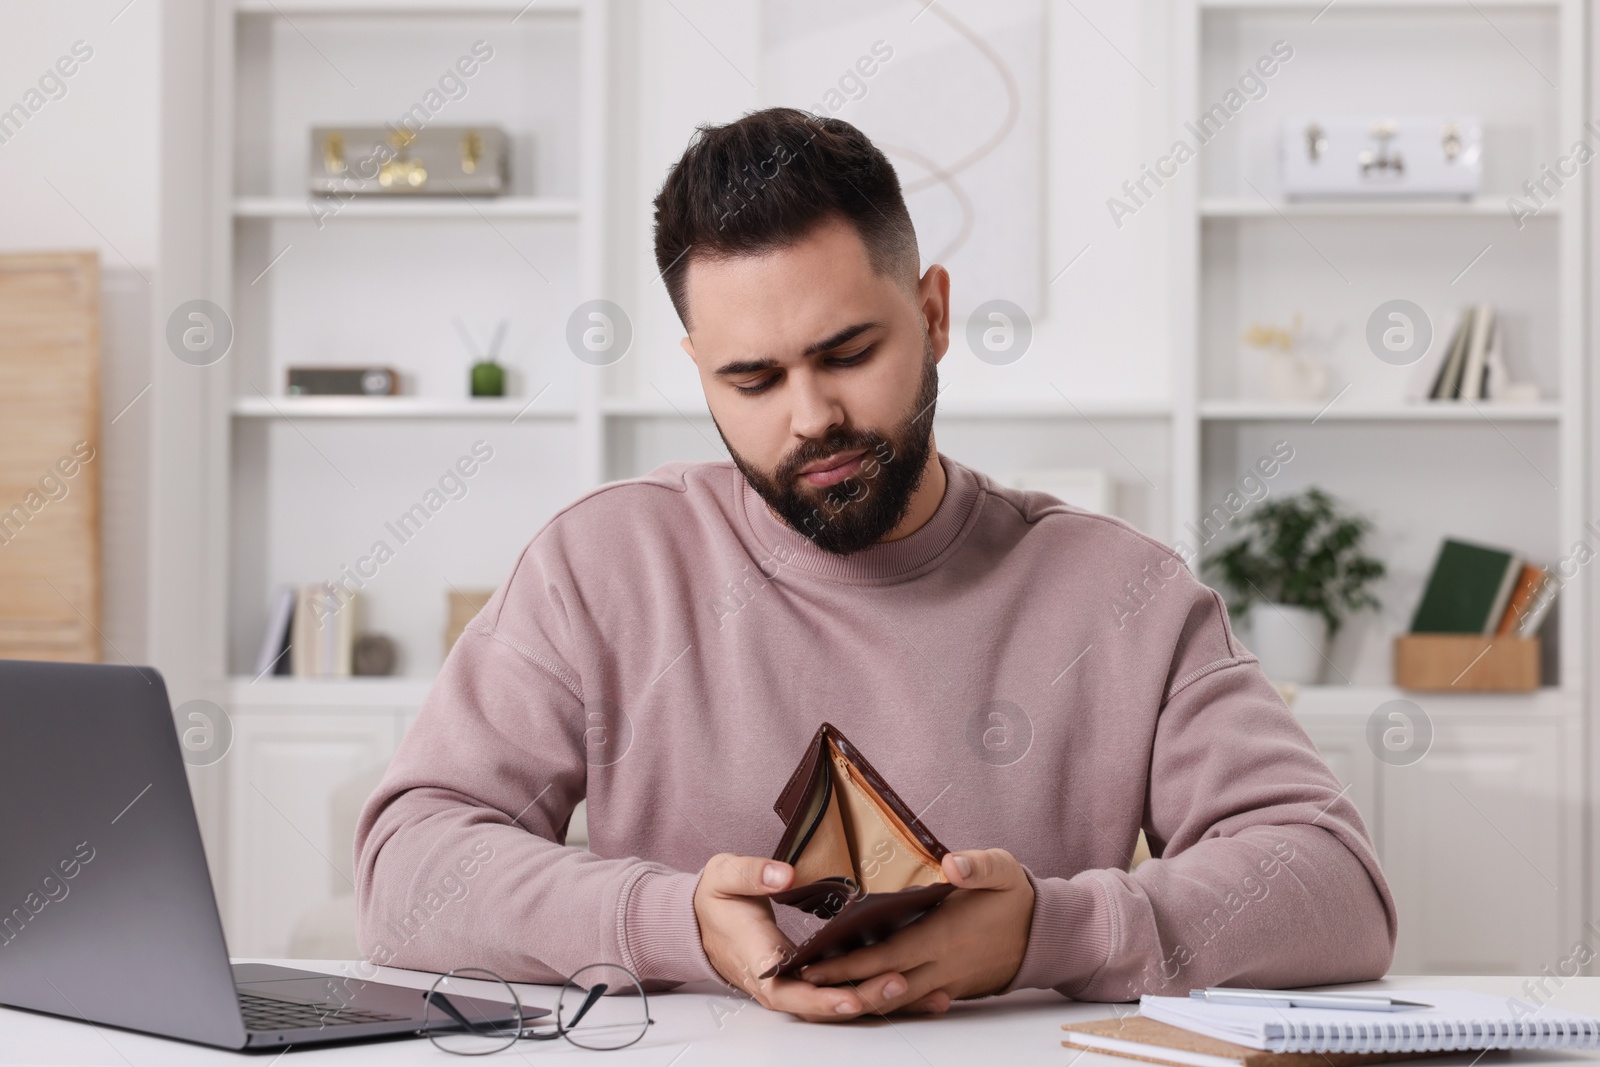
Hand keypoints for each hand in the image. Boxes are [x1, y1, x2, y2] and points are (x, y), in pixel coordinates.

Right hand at [692, 853, 912, 1022]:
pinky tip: (908, 985)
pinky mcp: (808, 977)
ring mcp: (793, 983)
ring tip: (915, 989)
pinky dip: (871, 991)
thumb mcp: (725, 877)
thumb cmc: (716, 898)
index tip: (851, 998)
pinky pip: (839, 991)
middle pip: (821, 1005)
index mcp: (756, 959)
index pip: (788, 990)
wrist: (702, 920)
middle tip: (898, 983)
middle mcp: (777, 981)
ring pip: (835, 1003)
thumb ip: (752, 874)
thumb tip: (784, 875)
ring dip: (873, 1000)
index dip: (820, 1000)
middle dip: (861, 999)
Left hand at [795, 848, 1035, 1015]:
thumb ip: (978, 866)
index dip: (849, 963)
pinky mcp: (951, 988)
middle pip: (881, 982)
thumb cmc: (1018, 898)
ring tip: (821, 988)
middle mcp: (940, 965)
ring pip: (895, 997)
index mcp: (943, 936)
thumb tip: (952, 863)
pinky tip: (862, 992)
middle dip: (839, 983)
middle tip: (800, 978)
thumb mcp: (1003, 870)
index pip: (886, 955)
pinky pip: (912, 999)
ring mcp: (945, 981)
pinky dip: (885, 998)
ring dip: (858, 995)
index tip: (815, 962)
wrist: (1046, 936)